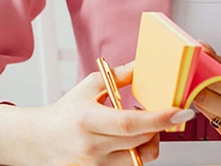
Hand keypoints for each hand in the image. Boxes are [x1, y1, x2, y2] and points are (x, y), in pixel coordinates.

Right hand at [0, 61, 195, 164]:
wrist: (40, 140)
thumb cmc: (66, 112)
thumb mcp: (89, 87)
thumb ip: (120, 76)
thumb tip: (146, 64)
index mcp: (88, 120)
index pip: (131, 123)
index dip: (159, 119)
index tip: (180, 111)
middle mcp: (92, 147)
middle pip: (141, 141)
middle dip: (158, 127)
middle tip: (158, 114)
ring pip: (139, 157)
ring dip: (148, 141)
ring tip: (140, 128)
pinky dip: (135, 152)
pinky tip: (128, 141)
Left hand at [192, 43, 220, 145]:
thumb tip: (204, 51)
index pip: (216, 82)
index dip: (200, 69)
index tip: (194, 60)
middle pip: (205, 99)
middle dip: (198, 83)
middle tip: (198, 70)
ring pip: (206, 111)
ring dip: (204, 96)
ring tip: (214, 83)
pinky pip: (214, 122)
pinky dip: (215, 109)